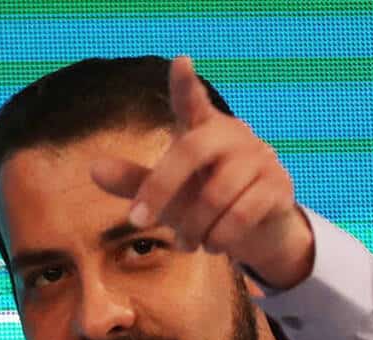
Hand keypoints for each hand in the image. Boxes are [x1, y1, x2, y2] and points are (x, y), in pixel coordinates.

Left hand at [90, 56, 314, 288]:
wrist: (259, 225)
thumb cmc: (204, 199)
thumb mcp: (168, 192)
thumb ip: (135, 181)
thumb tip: (93, 169)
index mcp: (202, 128)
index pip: (191, 101)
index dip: (185, 83)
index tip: (181, 61)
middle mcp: (232, 135)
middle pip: (190, 152)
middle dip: (158, 190)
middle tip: (137, 222)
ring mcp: (259, 158)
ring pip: (215, 196)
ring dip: (193, 228)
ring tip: (185, 244)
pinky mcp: (278, 186)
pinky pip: (242, 216)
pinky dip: (220, 238)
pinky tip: (213, 245)